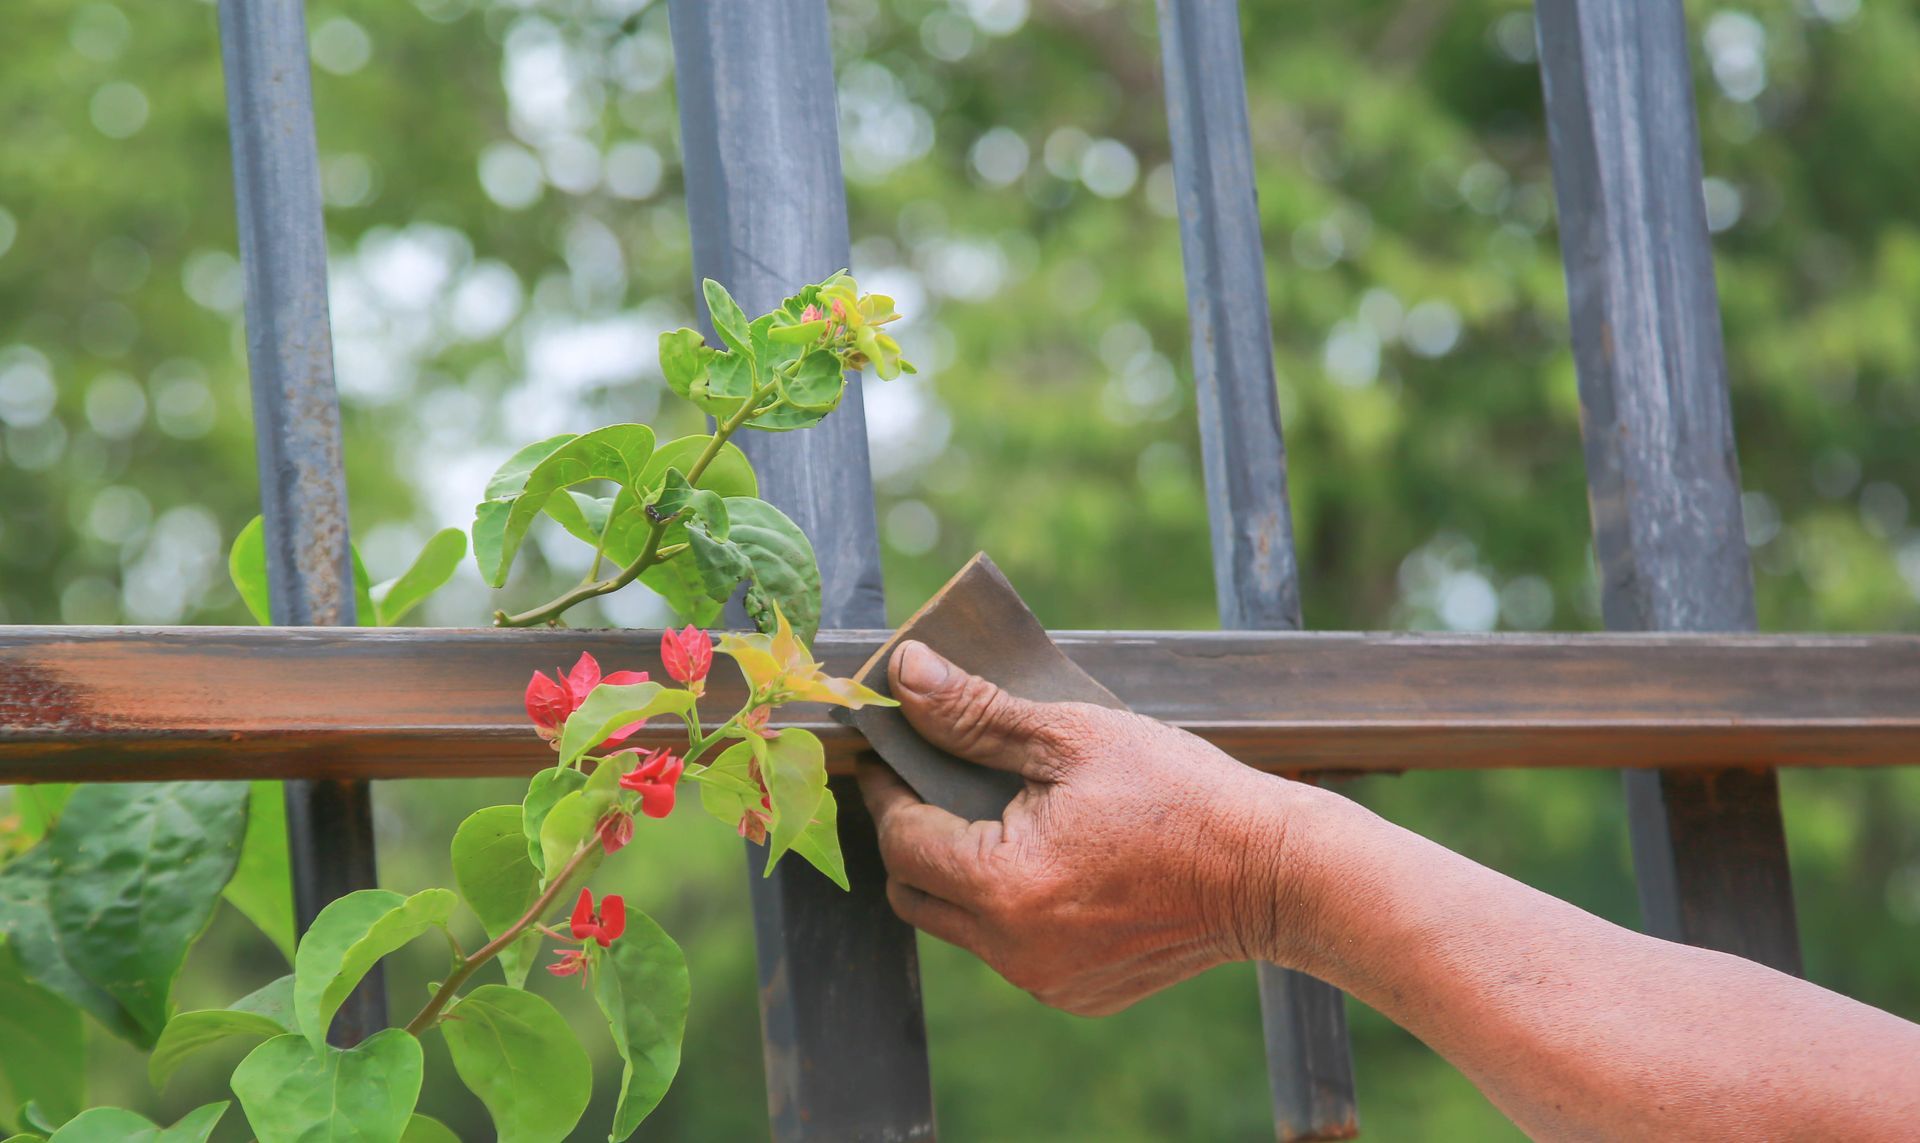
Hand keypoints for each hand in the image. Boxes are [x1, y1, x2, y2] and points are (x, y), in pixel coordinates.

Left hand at [857, 640, 1325, 1015]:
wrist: (1275, 875)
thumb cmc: (1181, 794)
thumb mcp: (1074, 735)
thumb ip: (977, 712)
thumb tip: (906, 675)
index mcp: (1002, 885)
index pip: (900, 838)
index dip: (888, 789)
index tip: (892, 749)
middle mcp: (1013, 951)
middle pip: (915, 892)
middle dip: (914, 835)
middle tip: (939, 780)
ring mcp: (1046, 981)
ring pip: (961, 925)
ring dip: (962, 872)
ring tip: (1002, 814)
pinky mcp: (1078, 994)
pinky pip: (1012, 951)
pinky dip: (1011, 908)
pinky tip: (1054, 860)